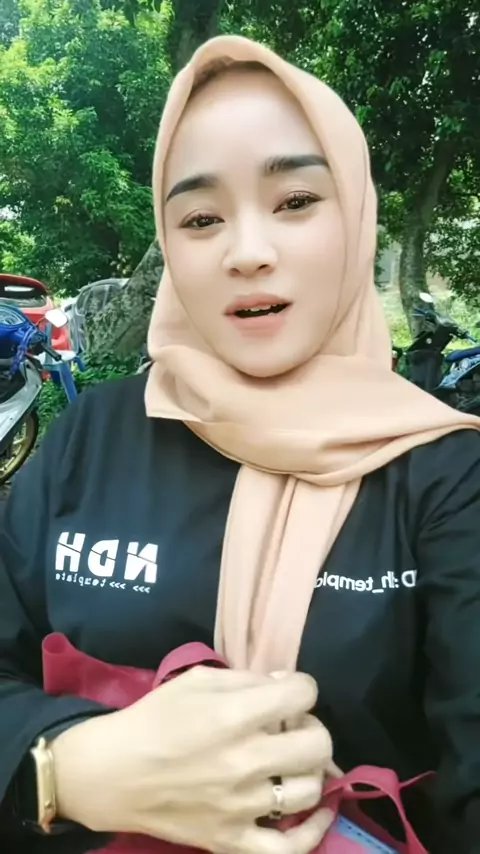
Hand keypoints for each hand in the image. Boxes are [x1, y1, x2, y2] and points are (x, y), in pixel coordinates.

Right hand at [51, 666, 334, 853]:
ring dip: (309, 769)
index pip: (302, 694)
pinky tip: (318, 811)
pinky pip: (289, 848)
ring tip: (293, 760)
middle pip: (317, 743)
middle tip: (291, 726)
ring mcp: (242, 806)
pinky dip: (313, 831)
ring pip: (310, 789)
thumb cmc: (153, 719)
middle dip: (311, 726)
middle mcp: (245, 762)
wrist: (111, 774)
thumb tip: (285, 685)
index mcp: (234, 716)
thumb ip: (246, 678)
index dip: (302, 687)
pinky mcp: (232, 840)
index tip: (288, 692)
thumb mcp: (196, 681)